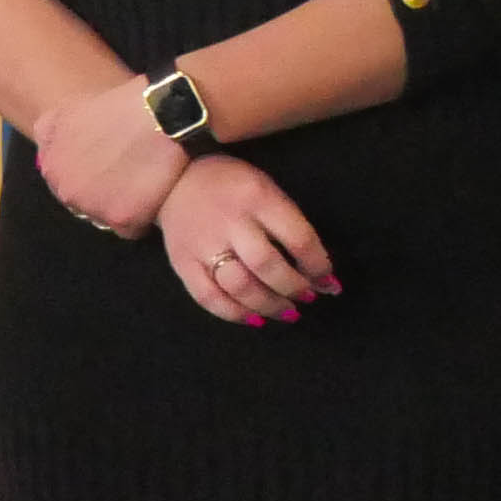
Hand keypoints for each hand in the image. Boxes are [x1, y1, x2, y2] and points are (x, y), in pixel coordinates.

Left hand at [31, 73, 188, 238]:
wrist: (163, 112)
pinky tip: (155, 195)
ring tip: (145, 183)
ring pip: (105, 218)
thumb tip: (46, 146)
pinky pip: (130, 229)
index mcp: (51, 165)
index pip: (67, 184)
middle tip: (130, 175)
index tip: (112, 167)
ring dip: (122, 206)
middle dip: (103, 194)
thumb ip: (52, 133)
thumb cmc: (122, 105)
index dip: (92, 177)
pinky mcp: (119, 218)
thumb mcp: (71, 108)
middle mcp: (64, 189)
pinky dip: (143, 217)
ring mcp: (89, 206)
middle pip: (83, 204)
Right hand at [153, 154, 336, 326]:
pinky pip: (208, 298)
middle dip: (294, 288)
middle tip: (307, 297)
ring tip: (287, 312)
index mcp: (257, 198)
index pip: (298, 239)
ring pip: (239, 286)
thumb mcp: (267, 190)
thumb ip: (290, 226)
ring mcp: (202, 245)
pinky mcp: (182, 263)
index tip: (328, 280)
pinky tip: (254, 318)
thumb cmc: (232, 186)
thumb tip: (320, 273)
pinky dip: (235, 314)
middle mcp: (229, 222)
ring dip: (269, 305)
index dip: (319, 266)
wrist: (173, 181)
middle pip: (267, 266)